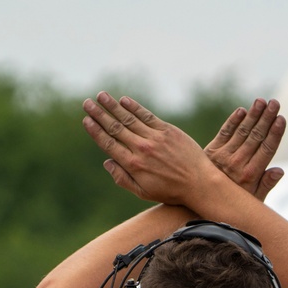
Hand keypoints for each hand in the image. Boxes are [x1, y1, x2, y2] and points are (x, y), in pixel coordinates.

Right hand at [82, 92, 220, 204]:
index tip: (86, 120)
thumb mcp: (143, 192)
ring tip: (101, 96)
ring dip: (113, 106)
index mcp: (133, 165)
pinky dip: (135, 108)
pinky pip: (148, 116)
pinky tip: (124, 100)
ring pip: (129, 119)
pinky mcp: (169, 131)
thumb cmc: (171, 191)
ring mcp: (155, 138)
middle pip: (115, 128)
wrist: (200, 183)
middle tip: (87, 103)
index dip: (95, 130)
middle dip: (99, 114)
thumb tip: (107, 162)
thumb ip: (122, 178)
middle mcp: (141, 149)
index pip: (108, 143)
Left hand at [205, 98, 286, 201]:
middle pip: (256, 136)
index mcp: (250, 175)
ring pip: (241, 131)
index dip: (275, 133)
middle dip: (266, 118)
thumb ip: (266, 184)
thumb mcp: (253, 200)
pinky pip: (224, 133)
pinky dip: (233, 121)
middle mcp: (237, 163)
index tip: (281, 119)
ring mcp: (223, 156)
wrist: (197, 206)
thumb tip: (280, 170)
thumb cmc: (231, 206)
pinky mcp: (211, 151)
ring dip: (252, 115)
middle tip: (275, 103)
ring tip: (261, 101)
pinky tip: (241, 111)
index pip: (267, 148)